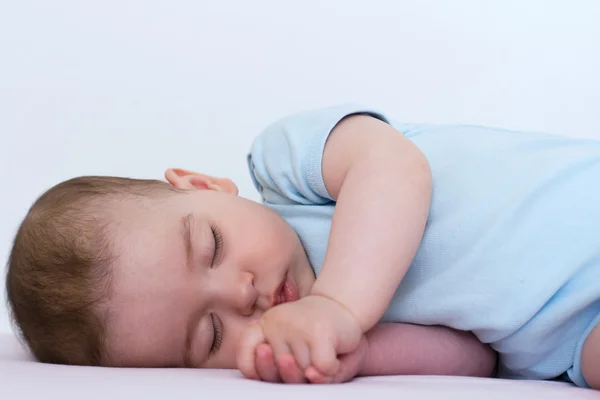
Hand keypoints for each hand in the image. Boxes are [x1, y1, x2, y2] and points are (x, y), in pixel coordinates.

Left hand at [237, 295, 361, 382]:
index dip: (256, 368)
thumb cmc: (319, 335)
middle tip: (307, 363)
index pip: (246, 351)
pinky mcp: (319, 332)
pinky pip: (322, 368)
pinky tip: (334, 358)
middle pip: (278, 373)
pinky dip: (332, 370)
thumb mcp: (299, 356)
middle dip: (295, 376)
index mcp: (265, 325)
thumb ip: (294, 375)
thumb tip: (310, 375)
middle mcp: (276, 323)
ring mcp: (297, 327)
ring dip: (316, 373)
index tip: (275, 367)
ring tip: (321, 354)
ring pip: (303, 373)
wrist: (344, 306)